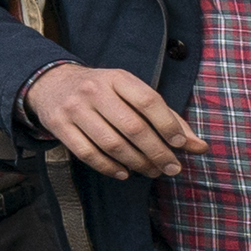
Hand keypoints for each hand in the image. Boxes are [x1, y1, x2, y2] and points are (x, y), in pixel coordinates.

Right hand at [23, 62, 203, 178]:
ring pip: (111, 144)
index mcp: (117, 77)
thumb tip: (198, 146)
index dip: (168, 124)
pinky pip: (87, 154)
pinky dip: (109, 167)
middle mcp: (94, 91)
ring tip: (151, 171)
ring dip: (136, 163)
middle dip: (157, 152)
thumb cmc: (103, 91)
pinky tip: (124, 173)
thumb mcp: (131, 93)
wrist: (51, 84)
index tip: (180, 144)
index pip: (148, 100)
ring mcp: (74, 109)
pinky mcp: (59, 126)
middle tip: (172, 167)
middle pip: (132, 127)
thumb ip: (166, 117)